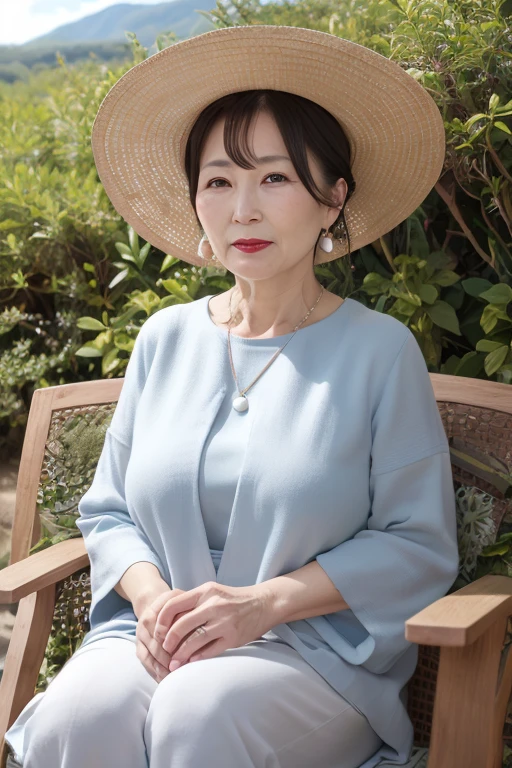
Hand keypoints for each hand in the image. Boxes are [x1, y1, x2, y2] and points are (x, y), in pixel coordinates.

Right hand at [135, 587, 187, 681]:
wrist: (152, 602)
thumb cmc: (174, 603)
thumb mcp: (181, 600)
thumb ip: (188, 610)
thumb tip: (199, 628)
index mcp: (157, 610)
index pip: (165, 631)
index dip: (176, 644)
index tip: (189, 655)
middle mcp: (145, 622)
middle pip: (157, 646)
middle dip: (170, 660)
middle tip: (183, 670)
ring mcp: (140, 635)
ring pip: (150, 656)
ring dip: (162, 669)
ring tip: (175, 678)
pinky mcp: (138, 645)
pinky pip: (145, 661)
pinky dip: (155, 672)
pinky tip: (165, 680)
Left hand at [153, 581, 274, 670]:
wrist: (264, 603)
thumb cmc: (233, 599)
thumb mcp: (212, 592)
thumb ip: (192, 603)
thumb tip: (167, 621)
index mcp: (205, 591)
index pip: (173, 605)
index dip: (161, 621)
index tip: (158, 633)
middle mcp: (214, 605)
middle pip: (181, 625)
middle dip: (168, 642)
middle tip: (164, 651)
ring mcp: (224, 622)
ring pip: (194, 640)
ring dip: (180, 655)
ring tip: (173, 664)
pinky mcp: (233, 637)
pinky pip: (210, 651)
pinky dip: (197, 658)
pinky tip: (190, 663)